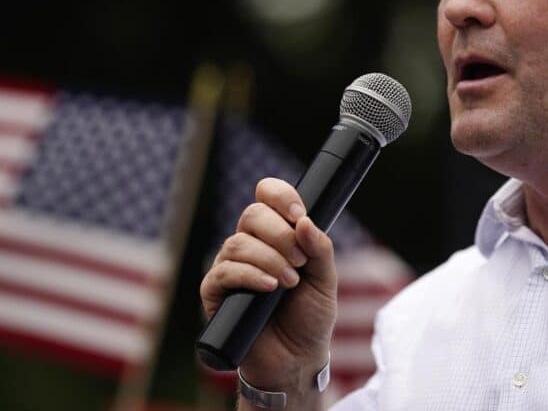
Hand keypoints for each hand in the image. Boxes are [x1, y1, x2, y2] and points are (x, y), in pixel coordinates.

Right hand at [200, 178, 336, 390]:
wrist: (297, 358)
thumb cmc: (310, 317)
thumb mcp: (326, 279)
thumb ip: (320, 249)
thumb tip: (305, 221)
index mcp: (277, 235)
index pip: (267, 196)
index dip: (280, 196)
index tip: (299, 214)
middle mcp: (251, 246)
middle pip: (252, 214)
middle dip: (279, 234)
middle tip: (299, 261)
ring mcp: (230, 268)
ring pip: (238, 243)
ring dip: (269, 259)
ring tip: (289, 282)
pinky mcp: (215, 293)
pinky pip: (224, 272)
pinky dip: (250, 276)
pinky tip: (269, 288)